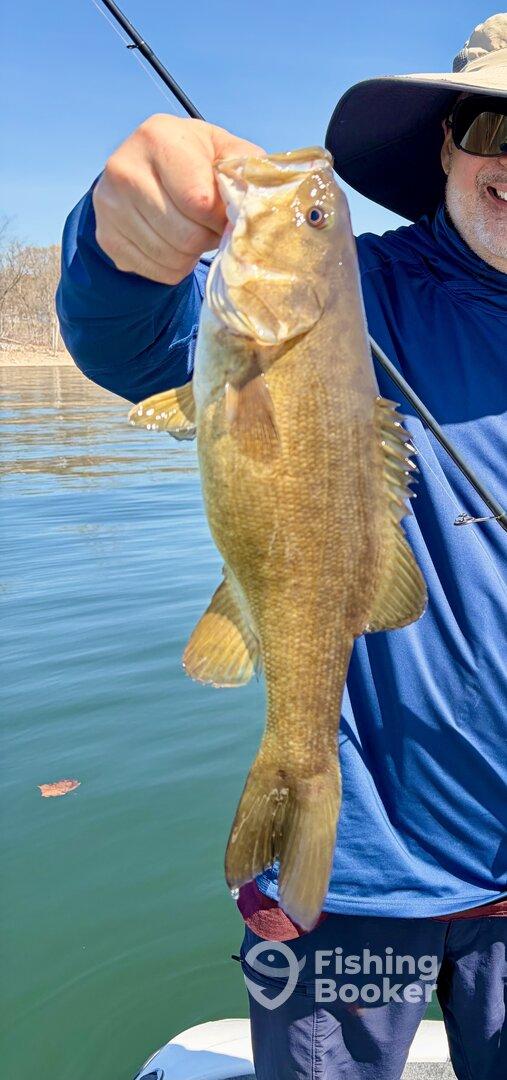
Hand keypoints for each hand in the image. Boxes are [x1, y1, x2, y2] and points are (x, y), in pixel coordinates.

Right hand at [93, 115, 264, 284]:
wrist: (143, 169)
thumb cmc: (193, 160)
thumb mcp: (223, 150)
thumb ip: (246, 170)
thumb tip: (257, 207)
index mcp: (158, 137)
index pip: (199, 201)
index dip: (221, 218)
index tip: (226, 214)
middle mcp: (125, 168)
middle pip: (185, 235)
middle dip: (207, 238)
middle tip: (210, 227)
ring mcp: (110, 206)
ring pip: (171, 257)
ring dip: (192, 254)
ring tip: (193, 232)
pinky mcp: (106, 236)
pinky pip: (155, 270)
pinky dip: (174, 266)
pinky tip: (173, 244)